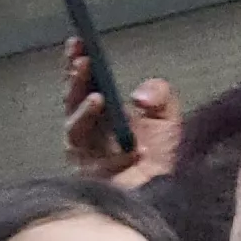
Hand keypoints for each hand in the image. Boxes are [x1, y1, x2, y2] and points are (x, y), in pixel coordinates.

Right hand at [62, 48, 185, 189]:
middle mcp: (90, 130)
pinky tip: (101, 113)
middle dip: (75, 78)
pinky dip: (91, 126)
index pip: (87, 83)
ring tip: (96, 94)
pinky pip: (82, 145)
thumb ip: (159, 96)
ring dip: (82, 104)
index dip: (79, 63)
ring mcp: (84, 151)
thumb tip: (138, 93)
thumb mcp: (167, 120)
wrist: (161, 198)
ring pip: (74, 122)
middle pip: (73, 99)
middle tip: (81, 59)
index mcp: (105, 115)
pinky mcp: (83, 168)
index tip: (78, 42)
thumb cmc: (159, 164)